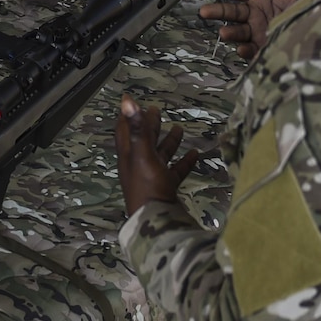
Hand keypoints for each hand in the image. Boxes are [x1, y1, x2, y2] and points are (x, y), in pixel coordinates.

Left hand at [116, 95, 197, 214]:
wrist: (156, 219)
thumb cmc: (147, 184)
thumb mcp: (142, 153)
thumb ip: (138, 127)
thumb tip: (126, 100)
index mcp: (129, 155)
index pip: (125, 130)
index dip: (127, 116)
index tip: (130, 100)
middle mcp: (138, 164)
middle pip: (143, 140)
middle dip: (149, 125)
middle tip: (157, 110)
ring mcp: (152, 176)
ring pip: (160, 155)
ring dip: (169, 142)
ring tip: (179, 128)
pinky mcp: (166, 187)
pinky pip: (175, 171)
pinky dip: (184, 161)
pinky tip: (195, 153)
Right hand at [197, 0, 312, 57]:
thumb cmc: (317, 5)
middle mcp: (258, 15)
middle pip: (231, 11)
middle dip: (217, 11)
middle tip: (204, 11)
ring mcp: (260, 32)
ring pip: (238, 31)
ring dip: (229, 32)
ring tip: (224, 32)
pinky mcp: (266, 49)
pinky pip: (251, 51)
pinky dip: (245, 50)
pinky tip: (242, 48)